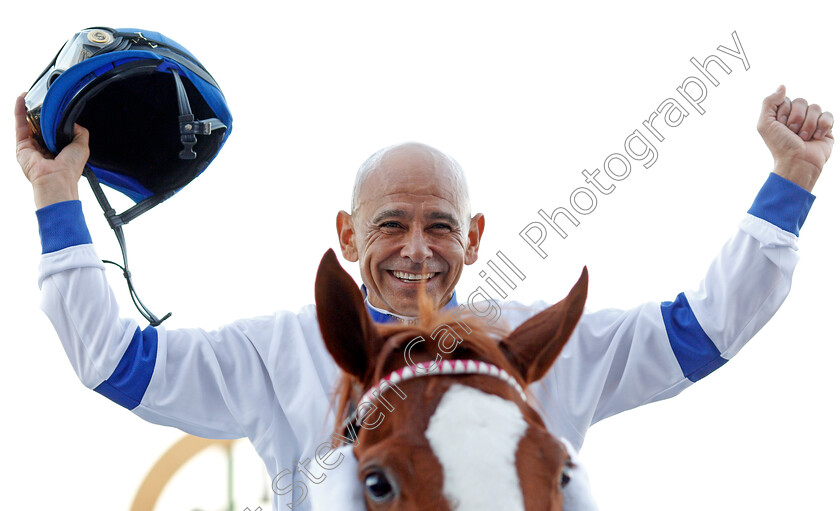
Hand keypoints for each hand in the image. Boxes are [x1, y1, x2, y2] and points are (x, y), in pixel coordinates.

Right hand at [15, 93, 89, 207]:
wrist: (56, 178)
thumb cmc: (70, 167)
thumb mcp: (82, 145)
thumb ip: (78, 131)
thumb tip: (70, 120)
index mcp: (59, 148)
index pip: (55, 129)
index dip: (55, 118)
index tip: (55, 106)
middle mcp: (44, 147)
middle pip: (41, 124)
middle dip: (42, 112)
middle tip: (44, 98)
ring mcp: (32, 146)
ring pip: (29, 123)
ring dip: (29, 108)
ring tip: (31, 94)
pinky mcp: (21, 145)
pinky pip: (20, 125)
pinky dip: (20, 110)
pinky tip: (22, 98)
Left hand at [757, 85, 833, 191]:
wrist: (797, 162)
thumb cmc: (780, 145)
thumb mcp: (765, 124)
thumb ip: (769, 102)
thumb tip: (782, 86)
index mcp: (782, 115)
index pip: (786, 100)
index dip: (783, 113)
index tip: (780, 126)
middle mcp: (797, 117)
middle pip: (801, 101)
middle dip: (796, 118)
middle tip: (792, 133)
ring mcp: (812, 122)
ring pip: (815, 107)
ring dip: (808, 125)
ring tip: (803, 138)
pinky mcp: (825, 128)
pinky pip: (828, 115)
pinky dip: (822, 125)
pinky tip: (816, 137)